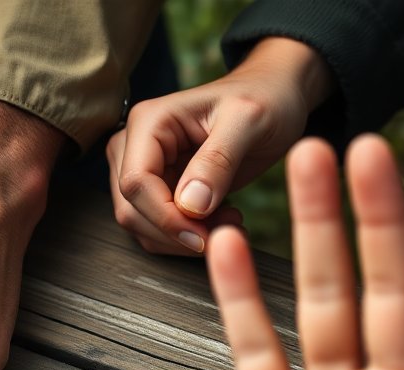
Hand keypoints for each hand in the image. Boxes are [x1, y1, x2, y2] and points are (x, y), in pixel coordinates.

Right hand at [107, 37, 328, 254]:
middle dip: (175, 231)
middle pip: (131, 209)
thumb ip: (218, 159)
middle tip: (227, 226)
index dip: (166, 218)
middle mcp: (134, 144)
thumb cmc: (263, 100)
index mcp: (148, 121)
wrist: (272, 98)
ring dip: (182, 237)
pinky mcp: (158, 187)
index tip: (204, 237)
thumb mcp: (249, 121)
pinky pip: (157, 227)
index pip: (136, 183)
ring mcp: (143, 167)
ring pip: (140, 224)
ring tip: (229, 220)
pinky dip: (186, 235)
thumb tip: (190, 205)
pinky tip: (220, 220)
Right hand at [207, 136, 403, 369]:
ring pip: (297, 314)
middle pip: (346, 288)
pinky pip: (252, 362)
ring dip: (284, 249)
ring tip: (275, 186)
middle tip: (323, 146)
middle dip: (336, 219)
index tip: (376, 164)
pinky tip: (224, 257)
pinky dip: (237, 310)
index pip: (398, 294)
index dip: (385, 228)